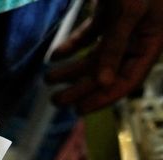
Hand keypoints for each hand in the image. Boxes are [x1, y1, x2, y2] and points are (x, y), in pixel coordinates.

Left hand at [47, 0, 162, 112]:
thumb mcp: (128, 12)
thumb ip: (115, 46)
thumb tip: (105, 82)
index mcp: (150, 41)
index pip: (127, 80)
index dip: (103, 98)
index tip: (78, 110)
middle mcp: (137, 37)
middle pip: (107, 71)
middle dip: (80, 87)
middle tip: (54, 101)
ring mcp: (123, 24)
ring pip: (96, 55)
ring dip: (72, 69)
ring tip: (47, 80)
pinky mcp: (111, 11)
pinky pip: (90, 35)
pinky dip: (72, 46)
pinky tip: (55, 57)